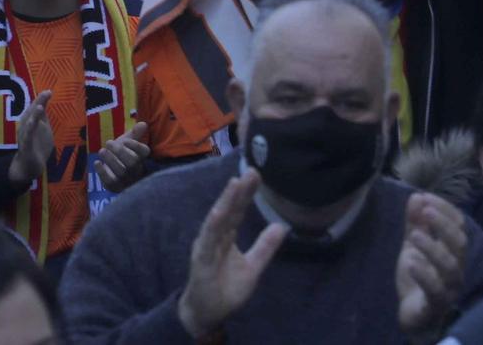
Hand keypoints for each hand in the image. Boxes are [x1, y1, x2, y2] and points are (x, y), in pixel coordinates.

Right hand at [7, 90, 53, 186]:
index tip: (49, 91)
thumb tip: (44, 103)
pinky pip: (27, 137)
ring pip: (28, 123)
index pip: (36, 108)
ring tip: (41, 106)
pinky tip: (33, 123)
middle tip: (46, 92)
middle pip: (32, 112)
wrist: (29, 166)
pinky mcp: (25, 146)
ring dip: (34, 114)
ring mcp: (25, 136)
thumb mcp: (42, 130)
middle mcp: (26, 126)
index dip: (42, 100)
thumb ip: (42, 118)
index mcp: (31, 122)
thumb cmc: (36, 146)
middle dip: (38, 102)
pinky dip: (29, 129)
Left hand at [94, 121, 151, 190]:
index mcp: (142, 157)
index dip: (135, 145)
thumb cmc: (123, 154)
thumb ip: (135, 133)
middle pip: (132, 162)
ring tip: (101, 151)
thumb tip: (143, 123)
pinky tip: (96, 162)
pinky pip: (110, 182)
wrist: (113, 170)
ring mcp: (126, 180)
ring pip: (121, 172)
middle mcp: (136, 170)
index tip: (126, 140)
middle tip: (108, 142)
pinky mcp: (115, 187)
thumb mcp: (128, 141)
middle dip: (119, 151)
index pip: (144, 152)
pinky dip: (102, 172)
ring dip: (110, 159)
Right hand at [176, 169, 288, 338]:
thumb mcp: (252, 268)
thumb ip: (265, 247)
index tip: (257, 174)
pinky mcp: (201, 259)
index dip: (247, 193)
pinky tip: (219, 211)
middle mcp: (215, 236)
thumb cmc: (226, 289)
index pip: (238, 211)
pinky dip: (212, 225)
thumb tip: (281, 226)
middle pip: (229, 209)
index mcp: (226, 236)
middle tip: (253, 171)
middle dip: (239, 191)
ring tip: (236, 184)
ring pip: (217, 219)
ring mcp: (207, 246)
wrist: (207, 313)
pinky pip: (208, 240)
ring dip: (226, 201)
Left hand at [395, 192, 467, 338]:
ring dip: (432, 248)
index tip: (426, 197)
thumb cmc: (419, 275)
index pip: (459, 226)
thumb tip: (417, 196)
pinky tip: (410, 261)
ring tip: (414, 236)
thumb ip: (415, 223)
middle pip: (460, 244)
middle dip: (444, 225)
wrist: (413, 312)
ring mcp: (449, 286)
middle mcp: (456, 267)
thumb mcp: (413, 245)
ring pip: (450, 266)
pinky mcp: (436, 303)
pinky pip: (436, 290)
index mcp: (452, 250)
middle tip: (426, 211)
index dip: (445, 210)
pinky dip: (424, 274)